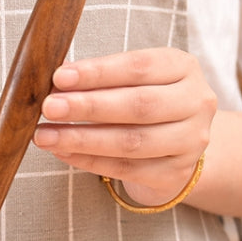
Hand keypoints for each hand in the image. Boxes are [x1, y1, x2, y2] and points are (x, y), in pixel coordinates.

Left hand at [33, 48, 216, 206]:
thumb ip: (98, 79)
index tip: (60, 77)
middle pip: (138, 105)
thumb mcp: (129, 82)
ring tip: (45, 135)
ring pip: (131, 142)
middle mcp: (195, 103)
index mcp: (183, 68)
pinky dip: (89, 161)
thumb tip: (54, 79)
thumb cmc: (144, 104)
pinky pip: (126, 169)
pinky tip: (62, 152)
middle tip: (49, 107)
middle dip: (88, 107)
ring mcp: (190, 142)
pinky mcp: (175, 174)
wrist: (177, 148)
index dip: (98, 72)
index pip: (139, 67)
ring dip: (82, 138)